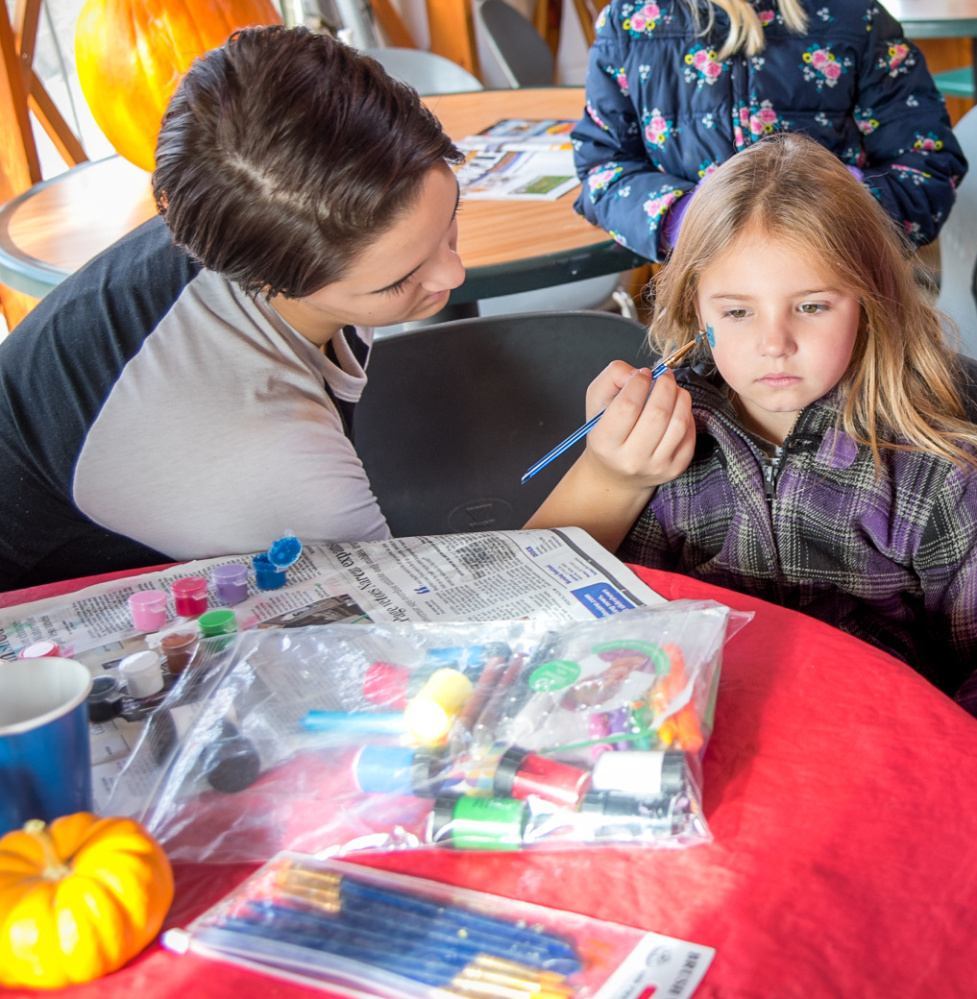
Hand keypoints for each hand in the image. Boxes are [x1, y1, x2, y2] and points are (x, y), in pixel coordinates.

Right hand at [581, 361, 695, 489]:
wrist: (615, 473)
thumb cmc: (606, 430)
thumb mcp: (597, 399)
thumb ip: (613, 376)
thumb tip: (642, 373)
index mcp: (604, 442)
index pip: (627, 406)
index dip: (640, 382)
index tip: (643, 374)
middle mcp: (630, 459)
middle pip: (657, 413)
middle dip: (665, 385)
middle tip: (664, 376)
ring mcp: (655, 467)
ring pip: (678, 423)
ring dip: (680, 397)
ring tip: (673, 389)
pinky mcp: (675, 469)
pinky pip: (689, 435)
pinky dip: (687, 415)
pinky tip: (676, 410)